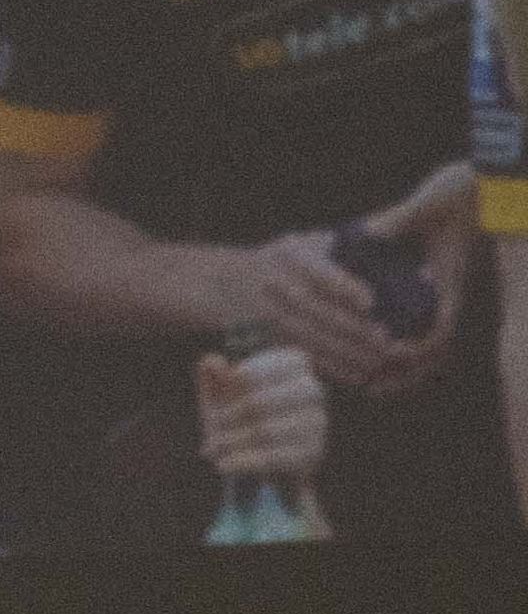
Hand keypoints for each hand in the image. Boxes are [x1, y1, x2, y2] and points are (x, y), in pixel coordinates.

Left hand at [192, 339, 326, 480]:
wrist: (263, 461)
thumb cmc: (238, 417)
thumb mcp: (221, 396)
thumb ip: (214, 378)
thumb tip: (210, 362)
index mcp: (294, 366)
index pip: (275, 363)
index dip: (246, 375)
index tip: (225, 389)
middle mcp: (312, 391)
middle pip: (260, 401)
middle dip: (227, 415)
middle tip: (211, 425)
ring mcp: (316, 422)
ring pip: (265, 431)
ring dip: (230, 441)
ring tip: (212, 448)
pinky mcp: (312, 452)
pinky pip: (272, 457)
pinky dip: (242, 461)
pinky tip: (224, 464)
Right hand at [243, 229, 416, 387]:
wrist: (218, 283)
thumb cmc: (280, 262)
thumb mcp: (302, 243)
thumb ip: (343, 244)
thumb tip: (395, 239)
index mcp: (290, 256)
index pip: (319, 272)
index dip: (344, 287)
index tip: (371, 303)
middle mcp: (274, 284)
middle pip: (318, 311)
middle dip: (353, 329)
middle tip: (386, 342)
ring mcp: (264, 315)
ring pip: (311, 338)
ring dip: (346, 354)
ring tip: (377, 362)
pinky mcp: (262, 340)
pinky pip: (301, 356)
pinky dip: (330, 368)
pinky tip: (356, 374)